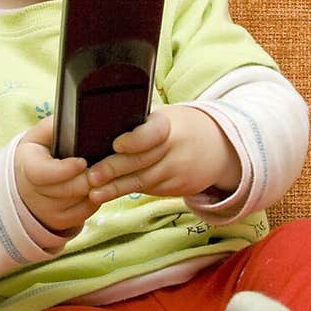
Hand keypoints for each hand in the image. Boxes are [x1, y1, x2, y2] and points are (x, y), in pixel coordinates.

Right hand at [15, 116, 98, 233]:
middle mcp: (34, 194)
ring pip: (80, 202)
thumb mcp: (41, 135)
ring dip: (96, 187)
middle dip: (89, 177)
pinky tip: (100, 184)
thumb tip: (75, 118)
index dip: (64, 170)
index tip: (82, 161)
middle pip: (68, 190)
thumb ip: (54, 126)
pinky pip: (86, 212)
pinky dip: (97, 198)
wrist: (29, 181)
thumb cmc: (40, 152)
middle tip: (106, 165)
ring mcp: (47, 211)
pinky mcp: (62, 221)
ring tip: (104, 171)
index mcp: (27, 167)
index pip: (43, 174)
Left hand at [85, 106, 240, 204]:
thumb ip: (137, 122)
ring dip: (116, 188)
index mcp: (169, 123)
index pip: (153, 132)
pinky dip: (127, 191)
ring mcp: (178, 169)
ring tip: (94, 193)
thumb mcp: (164, 117)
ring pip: (143, 181)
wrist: (219, 146)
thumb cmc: (178, 128)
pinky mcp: (178, 187)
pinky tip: (109, 194)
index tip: (116, 145)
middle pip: (142, 161)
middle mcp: (175, 147)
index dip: (135, 140)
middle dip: (114, 170)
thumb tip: (97, 127)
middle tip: (91, 176)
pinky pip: (149, 189)